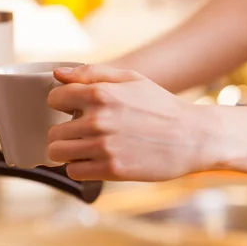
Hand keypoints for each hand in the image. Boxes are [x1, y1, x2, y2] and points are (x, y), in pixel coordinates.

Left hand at [47, 65, 217, 181]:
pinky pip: (74, 171)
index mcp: (100, 94)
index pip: (54, 99)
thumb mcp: (131, 79)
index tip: (72, 111)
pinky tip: (94, 161)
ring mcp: (103, 146)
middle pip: (53, 132)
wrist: (194, 137)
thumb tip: (57, 74)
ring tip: (84, 149)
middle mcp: (98, 120)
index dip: (61, 105)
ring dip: (67, 152)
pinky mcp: (111, 169)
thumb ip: (91, 74)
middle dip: (64, 133)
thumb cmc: (161, 106)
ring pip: (58, 153)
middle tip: (80, 135)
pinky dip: (80, 168)